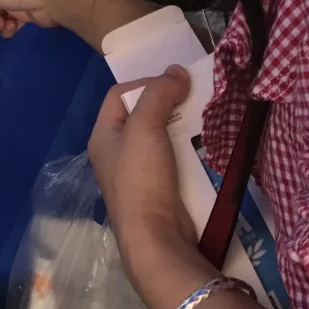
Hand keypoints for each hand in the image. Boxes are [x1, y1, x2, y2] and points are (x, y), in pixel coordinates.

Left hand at [87, 67, 199, 306]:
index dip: (145, 83)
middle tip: (194, 99)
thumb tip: (177, 71)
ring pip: (162, 138)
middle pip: (142, 116)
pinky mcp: (160, 192)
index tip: (174, 83)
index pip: (119, 95)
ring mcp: (138, 175)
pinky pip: (175, 161)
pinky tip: (205, 146)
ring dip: (182, 127)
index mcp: (102, 136)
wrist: (157, 238)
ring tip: (204, 119)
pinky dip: (189, 150)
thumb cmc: (142, 177)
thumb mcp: (145, 126)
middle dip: (168, 105)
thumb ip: (158, 94)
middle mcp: (116, 154)